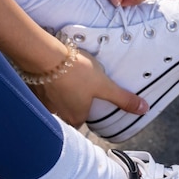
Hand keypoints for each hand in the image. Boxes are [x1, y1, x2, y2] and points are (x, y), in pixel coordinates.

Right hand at [29, 50, 148, 126]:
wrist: (44, 55)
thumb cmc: (76, 72)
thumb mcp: (105, 85)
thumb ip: (123, 98)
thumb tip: (144, 109)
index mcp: (75, 117)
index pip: (81, 122)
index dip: (86, 113)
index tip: (89, 103)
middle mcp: (58, 114)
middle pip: (67, 113)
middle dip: (72, 103)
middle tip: (78, 88)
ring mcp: (43, 103)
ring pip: (54, 102)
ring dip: (59, 94)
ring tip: (66, 79)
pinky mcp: (33, 89)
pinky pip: (42, 91)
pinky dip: (47, 85)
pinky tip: (51, 74)